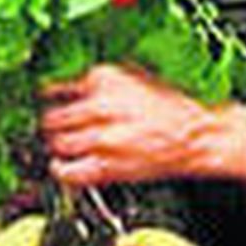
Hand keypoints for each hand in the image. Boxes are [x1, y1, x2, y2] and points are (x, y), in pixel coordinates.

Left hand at [38, 63, 245, 187]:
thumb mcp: (135, 73)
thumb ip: (100, 75)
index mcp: (105, 79)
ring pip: (56, 143)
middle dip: (49, 121)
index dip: (47, 93)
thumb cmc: (174, 104)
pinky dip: (60, 169)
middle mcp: (100, 108)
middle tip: (53, 122)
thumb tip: (71, 75)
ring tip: (62, 141)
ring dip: (55, 143)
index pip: (53, 85)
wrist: (200, 133)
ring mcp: (103, 140)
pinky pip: (68, 171)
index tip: (45, 96)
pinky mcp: (108, 167)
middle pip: (50, 117)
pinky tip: (63, 163)